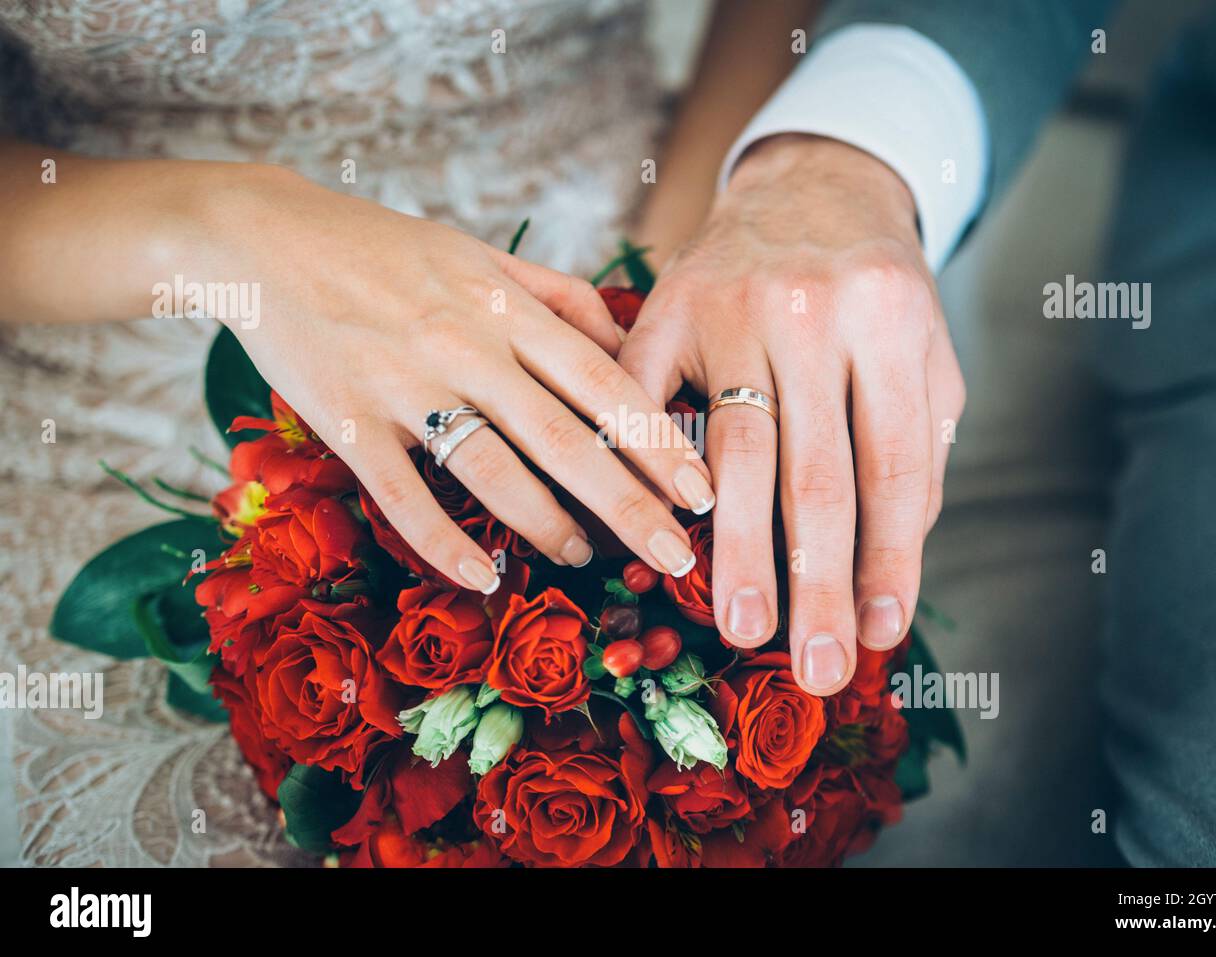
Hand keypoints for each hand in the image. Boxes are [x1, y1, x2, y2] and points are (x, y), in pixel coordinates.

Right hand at [199, 165, 713, 592]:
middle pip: (563, 438)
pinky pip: (403, 495)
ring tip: (584, 556)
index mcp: (503, 306)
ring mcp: (403, 386)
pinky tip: (483, 576)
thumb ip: (557, 297)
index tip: (701, 489)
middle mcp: (463, 345)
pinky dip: (444, 541)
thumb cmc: (384, 249)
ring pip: (491, 471)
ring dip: (546, 525)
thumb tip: (625, 345)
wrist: (263, 237)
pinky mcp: (346, 421)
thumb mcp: (480, 254)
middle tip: (675, 556)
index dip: (657, 440)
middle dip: (628, 503)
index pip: (601, 382)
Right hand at [620, 134, 963, 694]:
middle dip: (817, 583)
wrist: (811, 184)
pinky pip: (648, 406)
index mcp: (892, 321)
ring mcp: (731, 306)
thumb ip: (917, 449)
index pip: (892, 468)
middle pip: (815, 475)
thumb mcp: (925, 353)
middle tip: (815, 667)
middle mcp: (813, 311)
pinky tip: (659, 538)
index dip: (888, 560)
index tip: (881, 636)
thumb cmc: (877, 289)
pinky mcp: (665, 308)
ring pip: (733, 454)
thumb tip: (891, 565)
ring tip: (745, 628)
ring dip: (739, 554)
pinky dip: (650, 475)